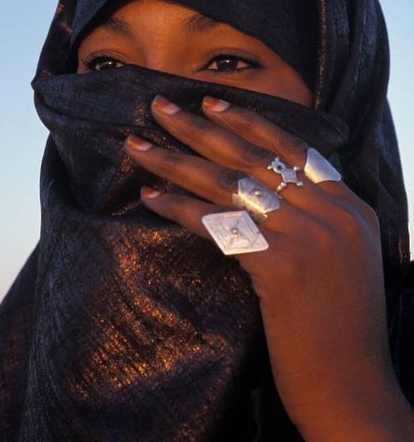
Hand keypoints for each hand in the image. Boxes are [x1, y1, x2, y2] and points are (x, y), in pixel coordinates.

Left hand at [123, 94, 413, 440]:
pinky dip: (180, 207)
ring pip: (228, 184)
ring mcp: (308, 235)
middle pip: (253, 156)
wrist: (353, 388)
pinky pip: (218, 223)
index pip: (294, 148)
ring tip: (138, 146)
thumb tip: (269, 196)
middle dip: (199, 128)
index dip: (249, 122)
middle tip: (160, 106)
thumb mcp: (344, 260)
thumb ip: (317, 220)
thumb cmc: (341, 331)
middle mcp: (332, 212)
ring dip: (176, 161)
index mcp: (350, 207)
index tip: (212, 103)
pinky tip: (151, 197)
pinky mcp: (281, 264)